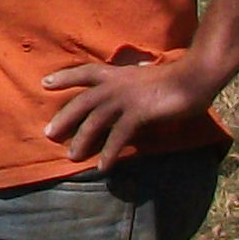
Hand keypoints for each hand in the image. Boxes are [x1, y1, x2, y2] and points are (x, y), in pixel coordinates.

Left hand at [39, 56, 212, 163]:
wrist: (193, 76)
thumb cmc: (173, 78)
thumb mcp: (143, 78)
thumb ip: (129, 85)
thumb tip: (123, 94)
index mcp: (116, 73)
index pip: (84, 72)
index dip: (64, 77)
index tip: (45, 83)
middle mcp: (115, 84)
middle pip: (81, 102)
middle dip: (64, 118)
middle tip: (48, 133)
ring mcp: (125, 98)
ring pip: (95, 121)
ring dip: (82, 140)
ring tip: (72, 157)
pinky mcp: (138, 113)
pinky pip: (118, 136)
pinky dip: (109, 152)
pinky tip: (103, 166)